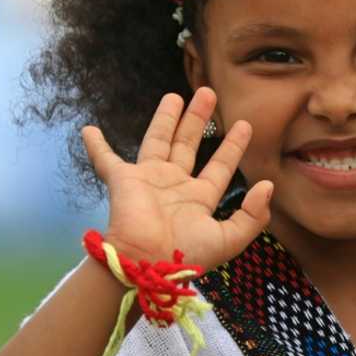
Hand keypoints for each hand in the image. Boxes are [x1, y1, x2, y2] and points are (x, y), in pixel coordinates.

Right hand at [81, 87, 272, 270]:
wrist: (146, 263)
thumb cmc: (188, 254)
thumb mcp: (231, 239)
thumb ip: (253, 215)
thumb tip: (267, 185)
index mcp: (199, 199)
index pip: (220, 166)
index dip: (233, 146)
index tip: (245, 124)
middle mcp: (175, 185)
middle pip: (189, 144)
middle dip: (198, 119)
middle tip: (208, 92)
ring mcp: (148, 180)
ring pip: (158, 141)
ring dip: (165, 118)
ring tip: (175, 95)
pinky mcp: (123, 180)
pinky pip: (105, 160)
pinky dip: (96, 146)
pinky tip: (88, 129)